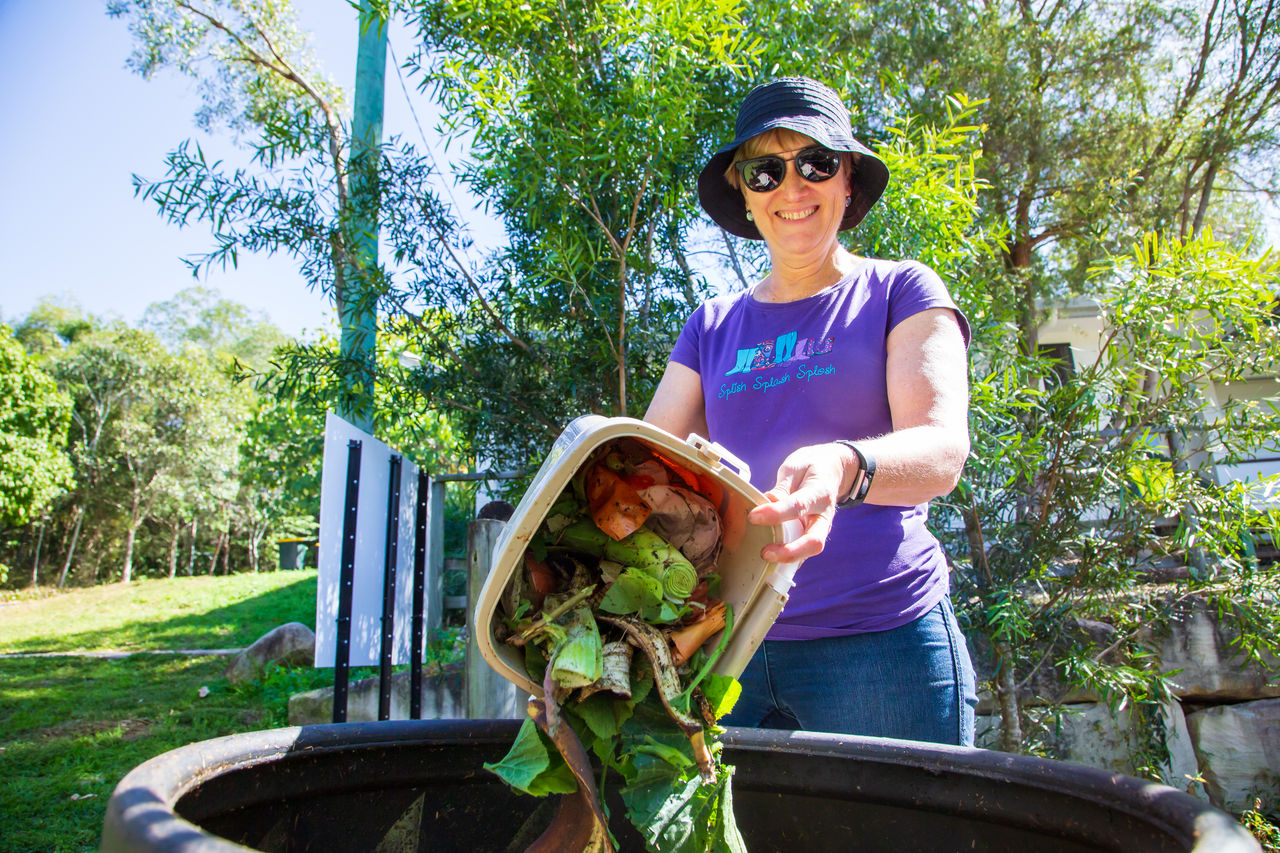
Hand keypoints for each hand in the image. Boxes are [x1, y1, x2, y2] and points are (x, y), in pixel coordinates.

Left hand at [746, 443, 854, 562]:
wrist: (834, 469)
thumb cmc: (811, 467)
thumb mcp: (795, 467)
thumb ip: (782, 487)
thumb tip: (766, 502)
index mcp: (819, 492)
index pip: (798, 506)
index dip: (775, 513)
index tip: (753, 516)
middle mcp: (824, 515)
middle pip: (814, 541)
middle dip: (790, 551)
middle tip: (765, 552)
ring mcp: (821, 528)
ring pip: (810, 550)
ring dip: (788, 559)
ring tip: (764, 558)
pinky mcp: (815, 534)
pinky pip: (804, 551)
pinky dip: (789, 559)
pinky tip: (771, 562)